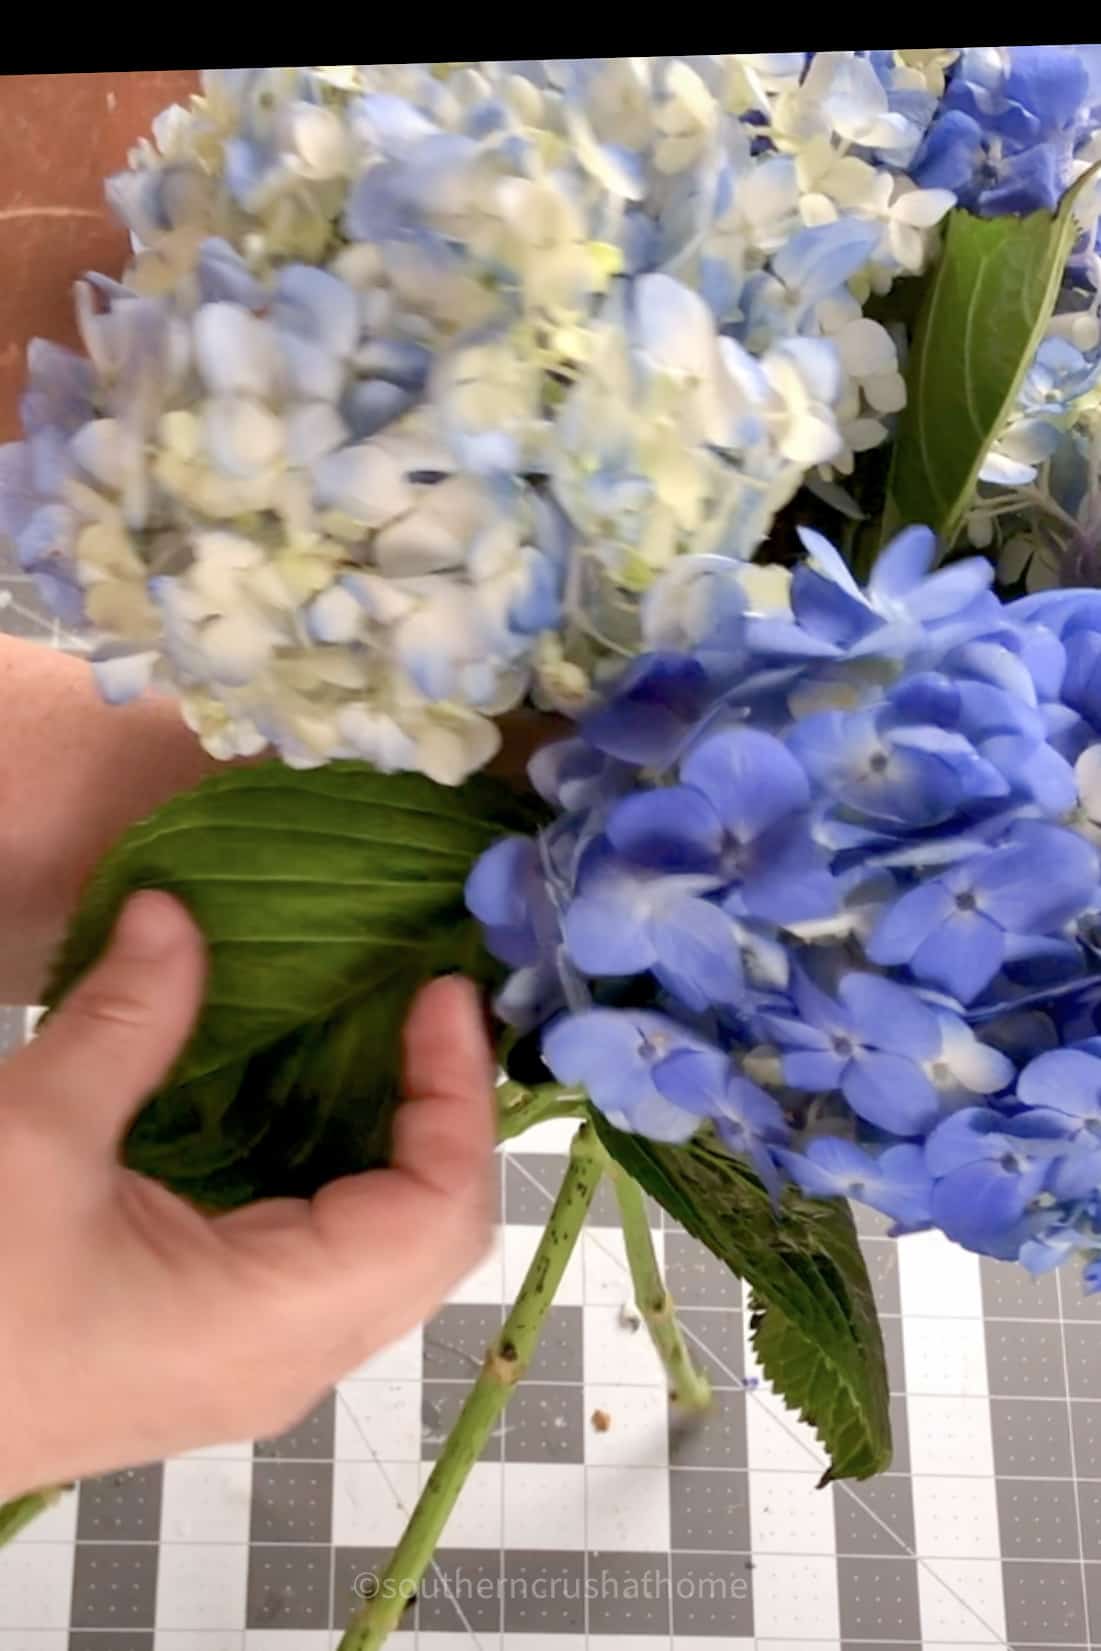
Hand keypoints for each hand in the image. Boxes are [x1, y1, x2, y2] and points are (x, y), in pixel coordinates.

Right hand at [0, 891, 494, 1493]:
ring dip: (406, 1145)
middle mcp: (288, 1361)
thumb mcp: (33, 1138)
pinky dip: (350, 1176)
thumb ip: (126, 1019)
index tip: (441, 992)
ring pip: (390, 1257)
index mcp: (270, 1322)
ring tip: (392, 1037)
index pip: (438, 1212)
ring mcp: (254, 1368)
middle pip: (433, 1239)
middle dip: (449, 1113)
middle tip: (424, 1003)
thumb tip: (173, 912)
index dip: (459, 1095)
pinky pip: (331, 1264)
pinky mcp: (216, 1355)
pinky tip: (318, 1102)